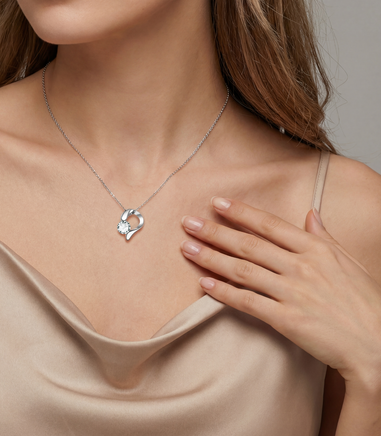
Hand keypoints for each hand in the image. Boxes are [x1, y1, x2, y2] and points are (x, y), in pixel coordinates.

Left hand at [180, 197, 380, 391]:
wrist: (377, 345)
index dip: (240, 212)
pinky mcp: (287, 320)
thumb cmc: (365, 302)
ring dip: (211, 258)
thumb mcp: (348, 261)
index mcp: (316, 249)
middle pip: (248, 244)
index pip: (269, 224)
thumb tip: (310, 213)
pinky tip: (204, 285)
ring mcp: (293, 293)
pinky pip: (249, 302)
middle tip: (188, 222)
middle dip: (214, 231)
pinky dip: (224, 293)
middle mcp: (301, 266)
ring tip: (186, 248)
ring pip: (243, 270)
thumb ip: (325, 236)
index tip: (216, 203)